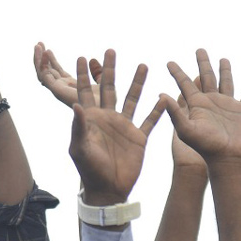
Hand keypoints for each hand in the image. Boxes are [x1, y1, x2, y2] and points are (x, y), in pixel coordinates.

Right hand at [34, 42, 99, 107]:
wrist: (104, 111)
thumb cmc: (105, 103)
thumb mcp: (103, 82)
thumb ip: (97, 72)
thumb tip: (92, 60)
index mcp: (70, 86)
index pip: (57, 72)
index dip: (52, 61)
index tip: (48, 49)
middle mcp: (62, 89)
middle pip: (47, 72)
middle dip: (42, 58)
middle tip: (39, 43)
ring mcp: (59, 90)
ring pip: (43, 73)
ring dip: (39, 59)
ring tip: (38, 45)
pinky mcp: (57, 90)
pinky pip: (46, 76)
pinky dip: (43, 64)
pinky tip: (45, 52)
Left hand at [67, 49, 165, 205]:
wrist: (108, 190)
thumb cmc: (89, 171)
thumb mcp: (80, 149)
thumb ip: (79, 127)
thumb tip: (76, 105)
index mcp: (91, 120)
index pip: (85, 92)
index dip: (83, 76)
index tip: (81, 57)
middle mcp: (108, 119)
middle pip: (109, 88)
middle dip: (110, 69)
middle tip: (110, 50)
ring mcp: (124, 127)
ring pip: (132, 99)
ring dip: (137, 83)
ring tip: (143, 64)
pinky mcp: (139, 137)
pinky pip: (150, 121)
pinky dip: (158, 110)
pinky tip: (164, 97)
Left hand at [163, 50, 240, 163]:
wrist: (227, 159)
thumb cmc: (205, 147)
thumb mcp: (185, 130)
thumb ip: (174, 112)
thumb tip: (160, 94)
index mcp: (196, 104)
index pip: (185, 84)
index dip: (177, 73)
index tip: (168, 62)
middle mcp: (211, 102)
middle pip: (206, 77)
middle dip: (202, 63)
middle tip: (199, 49)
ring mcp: (227, 105)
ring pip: (226, 82)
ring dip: (224, 71)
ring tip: (223, 59)